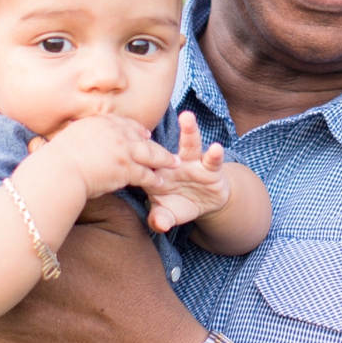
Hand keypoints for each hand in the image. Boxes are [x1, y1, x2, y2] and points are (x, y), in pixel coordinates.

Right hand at [40, 113, 171, 199]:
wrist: (59, 170)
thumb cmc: (58, 159)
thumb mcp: (70, 136)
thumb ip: (82, 133)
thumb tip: (76, 130)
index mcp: (101, 122)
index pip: (126, 123)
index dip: (137, 130)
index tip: (145, 135)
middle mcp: (116, 132)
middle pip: (141, 137)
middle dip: (155, 144)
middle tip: (166, 148)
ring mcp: (123, 149)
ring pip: (149, 154)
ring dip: (163, 160)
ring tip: (174, 164)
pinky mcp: (127, 167)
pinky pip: (145, 173)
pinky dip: (154, 178)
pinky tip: (160, 182)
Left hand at [142, 110, 231, 233]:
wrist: (206, 201)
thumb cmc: (181, 203)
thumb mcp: (169, 214)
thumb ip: (161, 219)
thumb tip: (159, 224)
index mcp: (157, 174)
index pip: (144, 167)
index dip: (135, 164)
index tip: (125, 160)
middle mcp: (173, 164)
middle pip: (162, 149)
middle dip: (156, 138)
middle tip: (145, 127)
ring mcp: (193, 163)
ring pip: (189, 144)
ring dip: (189, 130)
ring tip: (187, 117)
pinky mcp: (211, 167)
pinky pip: (212, 159)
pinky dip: (215, 154)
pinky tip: (216, 148)